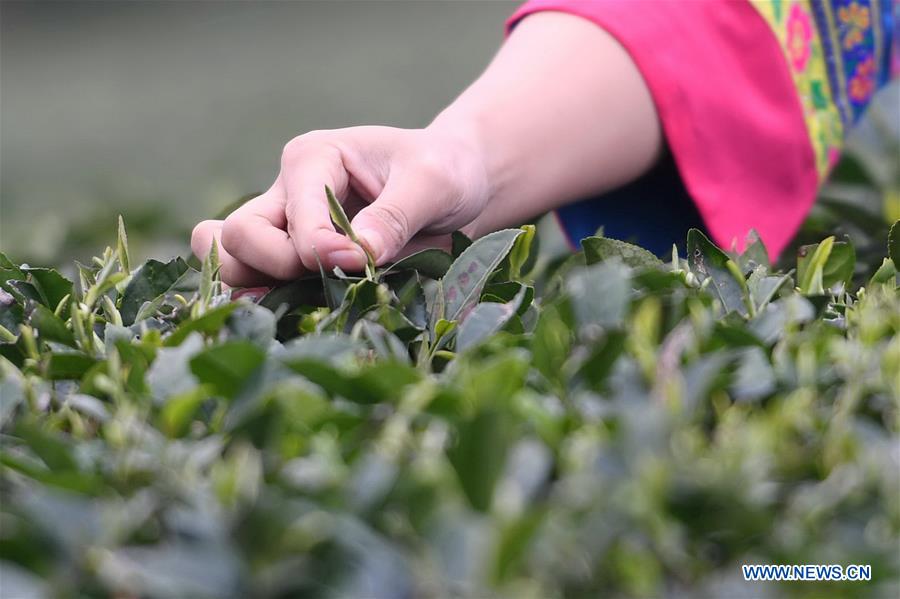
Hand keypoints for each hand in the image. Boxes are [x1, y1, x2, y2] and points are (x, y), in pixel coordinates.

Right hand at [192, 126, 488, 285]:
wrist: (456, 186)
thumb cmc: (444, 172)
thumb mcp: (433, 183)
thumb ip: (395, 215)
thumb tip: (358, 255)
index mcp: (313, 158)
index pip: (292, 217)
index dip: (320, 250)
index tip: (363, 260)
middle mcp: (287, 191)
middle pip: (236, 237)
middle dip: (276, 267)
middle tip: (328, 276)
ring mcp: (284, 227)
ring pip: (230, 261)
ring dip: (258, 288)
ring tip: (305, 297)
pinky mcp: (295, 259)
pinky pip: (255, 283)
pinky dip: (266, 302)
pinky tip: (299, 311)